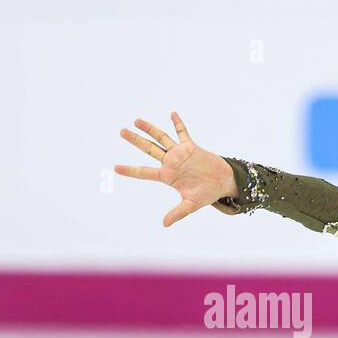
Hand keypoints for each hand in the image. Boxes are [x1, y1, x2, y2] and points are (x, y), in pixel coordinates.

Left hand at [116, 112, 236, 226]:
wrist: (223, 183)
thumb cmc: (207, 194)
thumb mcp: (191, 205)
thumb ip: (178, 213)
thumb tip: (164, 224)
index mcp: (167, 176)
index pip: (144, 172)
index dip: (130, 170)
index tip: (115, 167)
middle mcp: (170, 163)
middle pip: (149, 149)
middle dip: (135, 140)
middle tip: (121, 131)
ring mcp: (180, 153)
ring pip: (161, 138)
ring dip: (150, 129)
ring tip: (136, 120)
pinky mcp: (191, 147)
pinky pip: (182, 133)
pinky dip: (178, 123)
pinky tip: (172, 113)